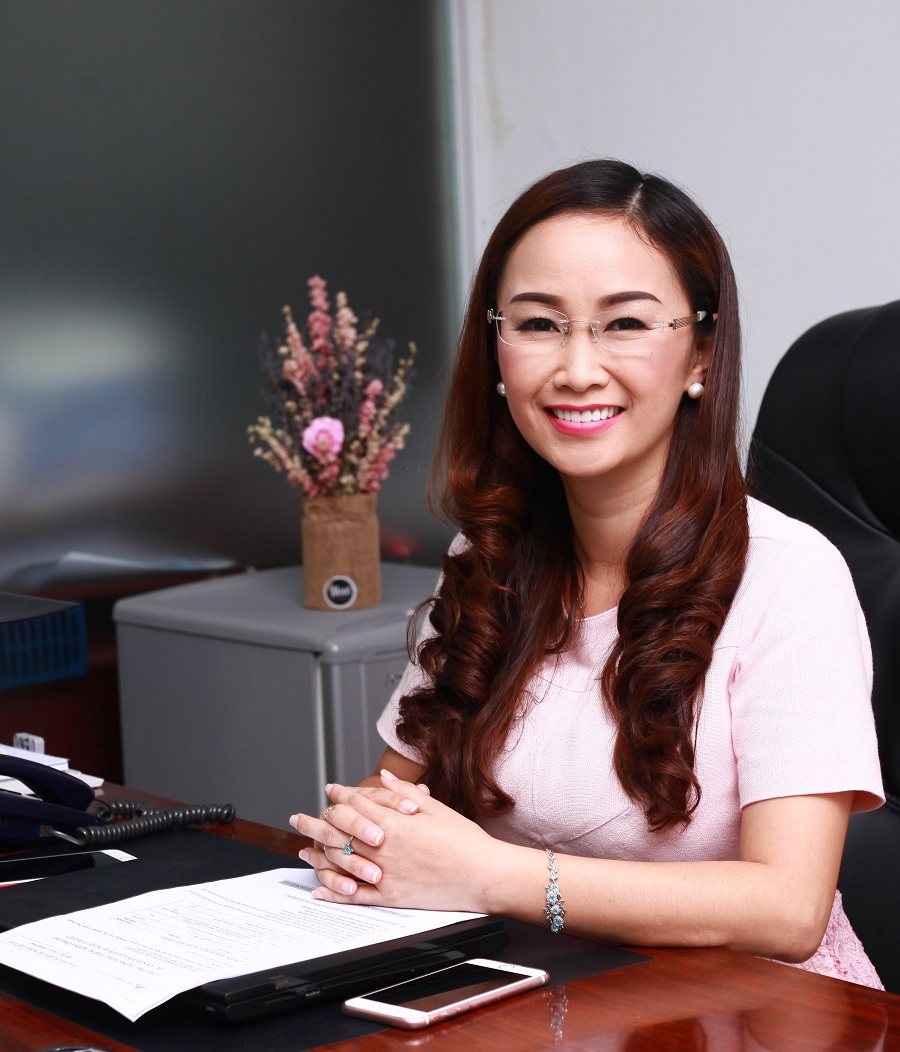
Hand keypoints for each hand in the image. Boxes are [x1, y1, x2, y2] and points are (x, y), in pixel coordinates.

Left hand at [292, 771, 503, 913]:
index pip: (356, 804)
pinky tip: (321, 890)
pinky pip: (355, 897)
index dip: (340, 795)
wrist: (482, 874)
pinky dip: (335, 894)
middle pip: (340, 832)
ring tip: (303, 852)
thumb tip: (382, 776)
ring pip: (341, 863)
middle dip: (316, 823)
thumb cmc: (464, 840)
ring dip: (318, 856)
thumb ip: (402, 793)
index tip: (331, 791)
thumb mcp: (435, 808)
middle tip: (299, 819)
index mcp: (395, 822)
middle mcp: (384, 847)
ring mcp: (385, 874)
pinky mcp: (391, 897)